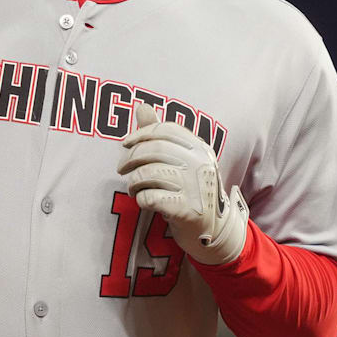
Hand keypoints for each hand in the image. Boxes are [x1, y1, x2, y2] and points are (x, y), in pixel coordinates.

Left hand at [117, 104, 248, 264]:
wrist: (214, 229)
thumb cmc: (192, 190)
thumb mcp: (183, 160)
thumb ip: (161, 135)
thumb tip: (141, 106)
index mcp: (200, 149)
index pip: (166, 130)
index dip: (141, 134)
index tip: (125, 143)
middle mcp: (200, 164)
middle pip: (154, 151)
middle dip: (130, 158)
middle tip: (121, 168)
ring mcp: (195, 187)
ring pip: (148, 174)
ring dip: (134, 181)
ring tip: (134, 187)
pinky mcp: (186, 210)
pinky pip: (150, 198)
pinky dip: (141, 199)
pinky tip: (144, 201)